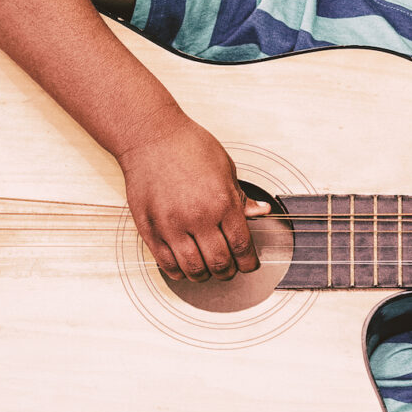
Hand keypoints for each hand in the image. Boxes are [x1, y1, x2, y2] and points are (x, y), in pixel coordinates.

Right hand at [115, 119, 265, 281]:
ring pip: (193, 269)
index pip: (242, 246)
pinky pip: (166, 263)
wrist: (150, 136)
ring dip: (204, 275)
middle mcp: (198, 217)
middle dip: (228, 272)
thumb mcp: (225, 167)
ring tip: (207, 269)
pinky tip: (184, 266)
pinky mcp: (149, 228)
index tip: (249, 265)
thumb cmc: (187, 146)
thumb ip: (241, 197)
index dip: (249, 263)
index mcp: (222, 202)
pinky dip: (178, 272)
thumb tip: (261, 211)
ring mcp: (171, 225)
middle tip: (229, 269)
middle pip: (220, 263)